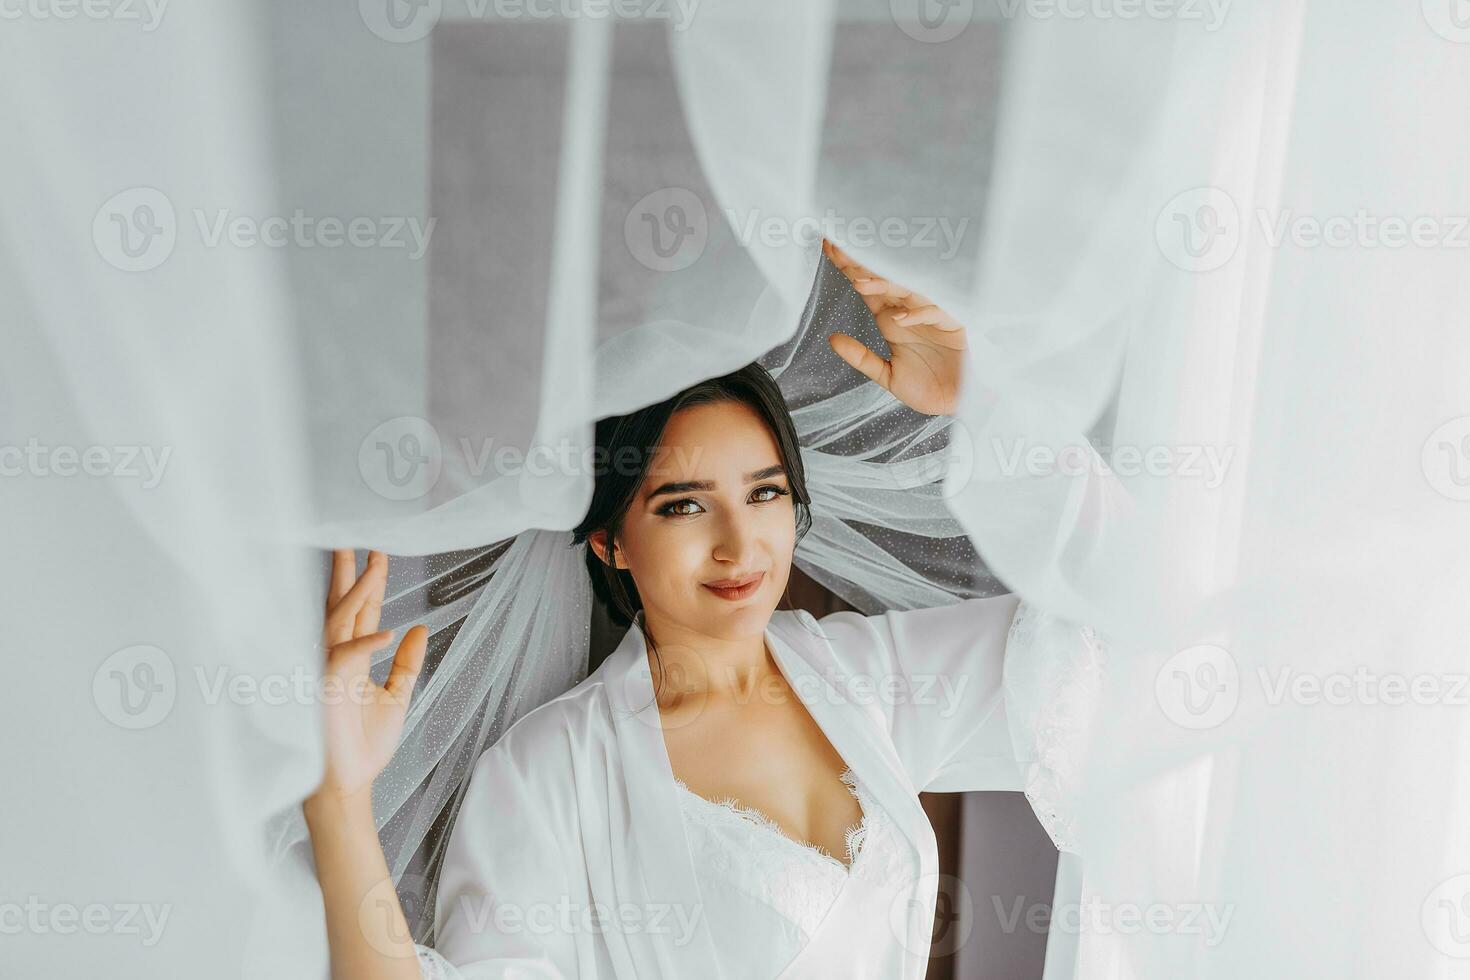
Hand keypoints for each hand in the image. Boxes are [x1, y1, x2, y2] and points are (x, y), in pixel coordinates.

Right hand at [311, 549, 427, 805]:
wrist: (349, 784)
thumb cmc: (365, 745)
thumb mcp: (397, 697)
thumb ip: (406, 663)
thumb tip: (419, 628)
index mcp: (352, 659)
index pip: (361, 613)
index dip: (371, 584)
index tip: (379, 554)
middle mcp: (336, 659)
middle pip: (341, 606)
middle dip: (348, 573)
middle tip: (356, 539)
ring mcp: (327, 672)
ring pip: (339, 621)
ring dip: (357, 593)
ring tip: (374, 566)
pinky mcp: (325, 688)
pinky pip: (344, 656)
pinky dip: (366, 644)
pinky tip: (389, 632)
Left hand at [822, 238, 966, 415]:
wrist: (961, 405)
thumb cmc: (929, 388)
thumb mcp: (888, 376)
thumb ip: (861, 357)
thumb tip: (832, 338)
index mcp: (892, 319)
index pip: (868, 287)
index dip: (849, 268)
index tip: (829, 248)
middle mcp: (909, 312)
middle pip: (883, 280)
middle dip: (861, 264)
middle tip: (837, 246)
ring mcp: (931, 316)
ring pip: (907, 291)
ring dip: (884, 286)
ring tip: (859, 283)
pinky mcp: (954, 326)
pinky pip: (936, 313)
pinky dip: (918, 315)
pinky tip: (899, 319)